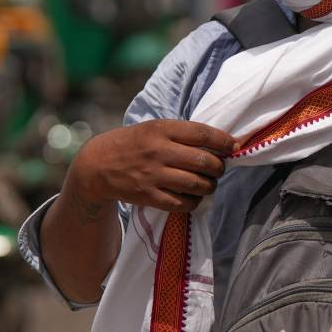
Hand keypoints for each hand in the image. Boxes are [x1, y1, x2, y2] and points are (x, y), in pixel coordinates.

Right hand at [67, 120, 237, 214]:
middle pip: (204, 161)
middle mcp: (159, 151)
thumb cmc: (133, 143)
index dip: (223, 141)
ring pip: (197, 184)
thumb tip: (218, 142)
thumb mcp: (154, 128)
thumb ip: (182, 133)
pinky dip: (194, 202)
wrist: (97, 165)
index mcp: (162, 129)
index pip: (202, 134)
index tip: (234, 146)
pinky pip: (183, 203)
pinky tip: (193, 197)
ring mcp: (154, 175)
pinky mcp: (149, 196)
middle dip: (219, 167)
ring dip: (210, 186)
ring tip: (208, 183)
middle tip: (219, 168)